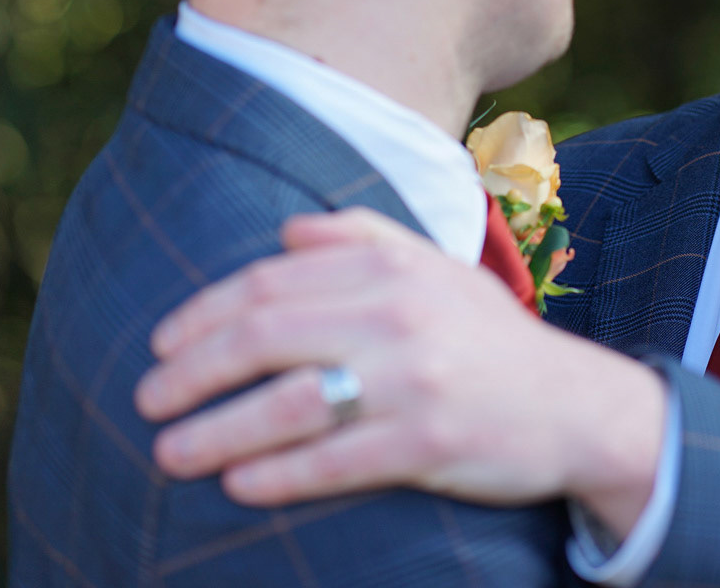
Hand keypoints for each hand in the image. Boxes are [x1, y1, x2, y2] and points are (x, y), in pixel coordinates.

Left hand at [134, 207, 664, 537]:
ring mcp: (414, 380)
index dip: (203, 312)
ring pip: (290, 404)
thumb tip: (282, 233)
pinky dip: (279, 475)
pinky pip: (336, 461)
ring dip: (217, 430)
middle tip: (144, 400)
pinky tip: (238, 485)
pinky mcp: (430, 441)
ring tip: (168, 452)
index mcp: (391, 267)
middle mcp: (398, 315)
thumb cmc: (486, 337)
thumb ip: (360, 238)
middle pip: (264, 337)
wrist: (575, 405)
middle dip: (191, 371)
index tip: (159, 343)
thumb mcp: (434, 268)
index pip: (270, 281)